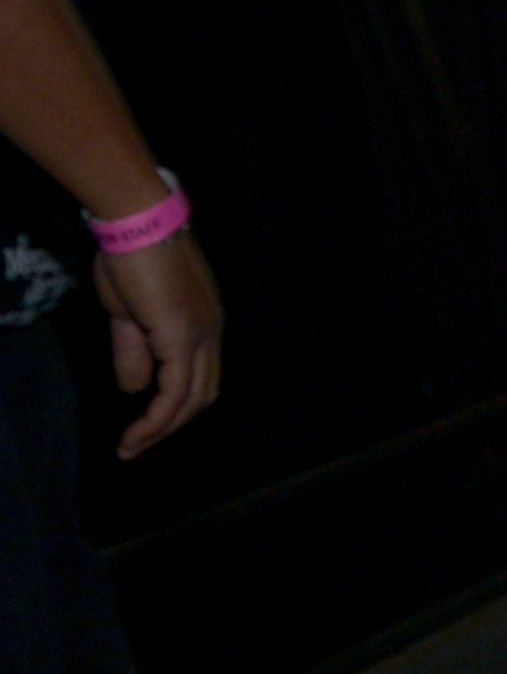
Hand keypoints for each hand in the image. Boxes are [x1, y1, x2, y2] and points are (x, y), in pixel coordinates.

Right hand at [98, 226, 222, 456]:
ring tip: (130, 447)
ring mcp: (200, 334)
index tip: (142, 428)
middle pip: (202, 394)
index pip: (200, 377)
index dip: (173, 406)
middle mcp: (211, 333)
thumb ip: (133, 351)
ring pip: (192, 398)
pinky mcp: (182, 336)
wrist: (138, 225)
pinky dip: (157, 419)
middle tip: (136, 445)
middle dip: (170, 425)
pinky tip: (137, 434)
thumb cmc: (133, 261)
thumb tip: (134, 388)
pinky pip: (175, 390)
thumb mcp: (128, 315)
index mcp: (203, 325)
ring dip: (162, 430)